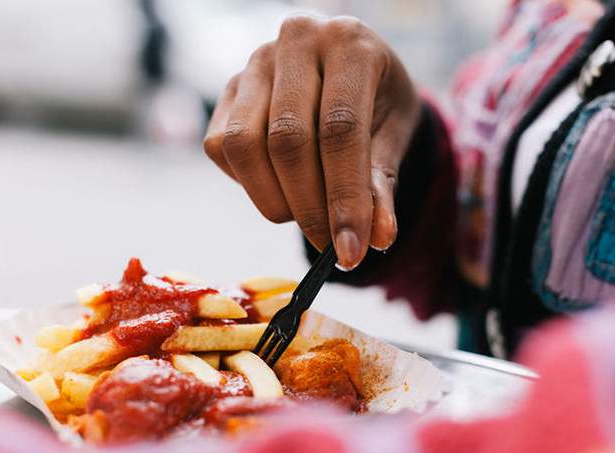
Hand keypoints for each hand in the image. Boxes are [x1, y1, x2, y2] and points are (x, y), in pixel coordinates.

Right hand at [203, 15, 421, 269]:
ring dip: (274, 199)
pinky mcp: (227, 89)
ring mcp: (254, 63)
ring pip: (244, 145)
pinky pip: (221, 147)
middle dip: (309, 208)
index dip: (344, 197)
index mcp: (350, 43)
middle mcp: (296, 40)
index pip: (340, 129)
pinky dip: (249, 182)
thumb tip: (376, 239)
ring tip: (306, 213)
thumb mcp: (393, 136)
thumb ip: (381, 184)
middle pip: (288, 140)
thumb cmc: (378, 103)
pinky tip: (280, 184)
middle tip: (328, 246)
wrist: (353, 72)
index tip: (349, 251)